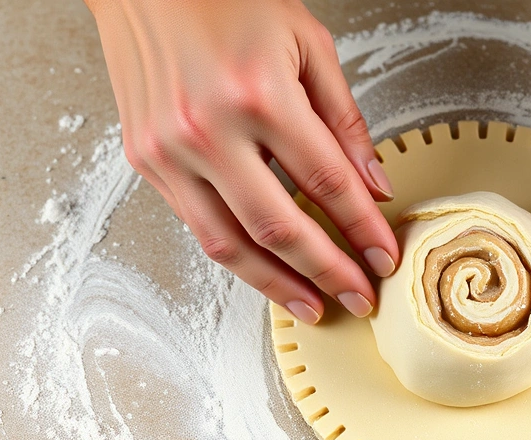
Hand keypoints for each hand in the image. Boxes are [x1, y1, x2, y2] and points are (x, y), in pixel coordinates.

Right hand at [87, 0, 399, 323]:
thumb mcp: (308, 44)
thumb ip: (344, 120)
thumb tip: (374, 185)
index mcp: (259, 93)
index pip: (327, 183)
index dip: (362, 229)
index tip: (385, 258)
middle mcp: (208, 129)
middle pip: (279, 227)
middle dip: (327, 272)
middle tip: (359, 297)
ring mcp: (169, 150)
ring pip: (230, 244)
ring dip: (278, 284)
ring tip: (314, 305)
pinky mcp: (145, 160)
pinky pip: (197, 225)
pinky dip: (237, 256)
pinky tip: (267, 270)